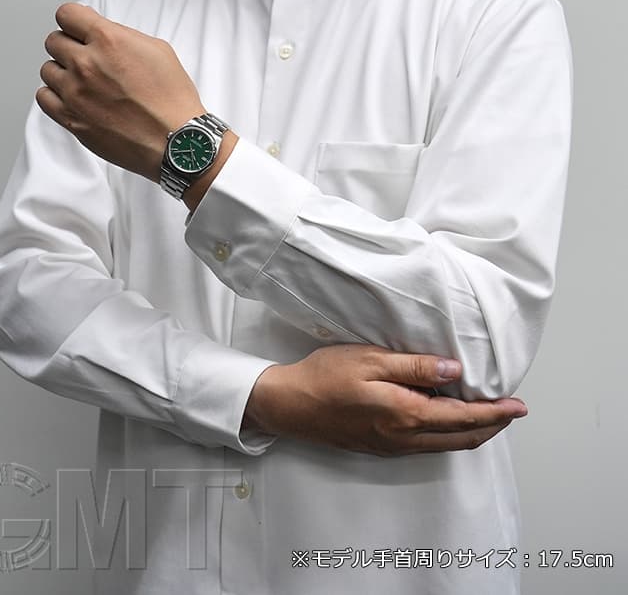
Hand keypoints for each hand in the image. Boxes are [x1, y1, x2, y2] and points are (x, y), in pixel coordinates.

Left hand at [36, 3, 204, 181]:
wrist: (176, 142)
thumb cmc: (173, 102)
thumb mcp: (158, 51)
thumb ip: (123, 35)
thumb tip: (102, 31)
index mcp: (108, 41)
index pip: (67, 15)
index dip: (75, 22)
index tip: (79, 30)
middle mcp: (86, 64)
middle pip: (54, 41)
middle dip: (70, 47)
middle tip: (87, 59)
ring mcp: (75, 93)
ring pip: (48, 70)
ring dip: (63, 73)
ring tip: (84, 83)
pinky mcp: (71, 119)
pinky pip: (44, 98)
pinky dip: (55, 96)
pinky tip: (74, 99)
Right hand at [242, 344, 527, 455]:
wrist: (290, 405)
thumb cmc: (325, 377)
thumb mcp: (370, 360)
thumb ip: (414, 367)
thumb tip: (454, 371)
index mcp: (404, 414)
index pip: (462, 417)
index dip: (495, 413)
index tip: (518, 405)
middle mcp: (403, 438)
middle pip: (461, 439)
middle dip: (492, 426)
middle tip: (512, 412)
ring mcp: (392, 447)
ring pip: (445, 446)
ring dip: (472, 432)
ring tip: (487, 414)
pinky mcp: (382, 448)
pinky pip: (427, 446)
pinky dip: (448, 435)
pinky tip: (447, 420)